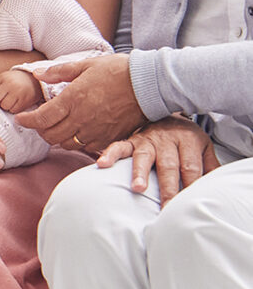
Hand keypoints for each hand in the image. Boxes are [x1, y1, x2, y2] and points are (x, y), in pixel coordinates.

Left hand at [0, 69, 40, 113]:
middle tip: (1, 104)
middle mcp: (9, 83)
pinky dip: (14, 110)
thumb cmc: (17, 82)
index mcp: (2, 77)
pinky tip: (17, 105)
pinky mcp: (25, 100)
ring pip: (4, 106)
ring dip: (6, 108)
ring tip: (11, 103)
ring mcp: (17, 91)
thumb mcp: (5, 80)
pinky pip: (14, 110)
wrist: (35, 81)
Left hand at [14, 54, 145, 152]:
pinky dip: (75, 142)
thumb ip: (58, 72)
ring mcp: (96, 131)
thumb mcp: (84, 65)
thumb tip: (37, 74)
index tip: (20, 118)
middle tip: (36, 122)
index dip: (27, 121)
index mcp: (72, 99)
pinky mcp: (109, 138)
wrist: (147, 84)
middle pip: (51, 135)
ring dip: (56, 137)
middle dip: (39, 130)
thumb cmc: (115, 70)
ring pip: (66, 144)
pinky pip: (85, 147)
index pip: (41, 118)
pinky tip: (74, 132)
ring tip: (54, 126)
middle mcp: (81, 118)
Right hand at [96, 116, 219, 204]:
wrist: (166, 108)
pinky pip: (119, 146)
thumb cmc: (186, 137)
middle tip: (166, 208)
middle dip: (168, 189)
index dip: (190, 186)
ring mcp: (147, 139)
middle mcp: (166, 139)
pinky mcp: (132, 139)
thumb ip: (209, 166)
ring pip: (143, 157)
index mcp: (187, 139)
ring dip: (140, 172)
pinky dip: (111, 155)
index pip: (190, 167)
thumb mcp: (203, 146)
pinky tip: (103, 164)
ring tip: (137, 188)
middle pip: (168, 166)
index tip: (188, 206)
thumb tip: (214, 189)